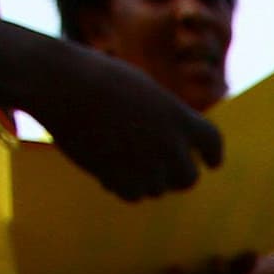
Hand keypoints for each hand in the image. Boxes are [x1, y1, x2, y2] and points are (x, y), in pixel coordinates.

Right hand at [22, 39, 222, 200]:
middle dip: (178, 176)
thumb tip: (172, 145)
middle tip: (164, 172)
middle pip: (188, 177)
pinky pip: (132, 195)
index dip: (213, 154)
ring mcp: (146, 164)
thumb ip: (163, 119)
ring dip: (144, 178)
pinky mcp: (120, 179)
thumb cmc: (96, 78)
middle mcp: (169, 144)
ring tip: (119, 156)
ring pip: (157, 188)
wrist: (61, 86)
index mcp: (178, 115)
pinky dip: (122, 186)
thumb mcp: (142, 91)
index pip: (212, 142)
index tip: (212, 163)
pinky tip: (106, 169)